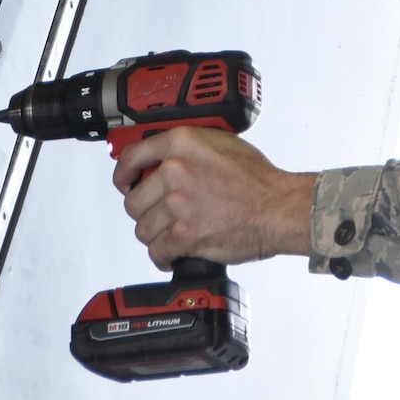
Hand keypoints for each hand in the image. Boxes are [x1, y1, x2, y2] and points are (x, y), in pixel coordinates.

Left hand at [113, 127, 316, 268]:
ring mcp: (179, 204)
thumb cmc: (257, 179)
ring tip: (170, 235)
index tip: (124, 183)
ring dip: (154, 236)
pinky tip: (173, 254)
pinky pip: (157, 251)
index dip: (122, 175)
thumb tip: (167, 158)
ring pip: (143, 228)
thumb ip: (190, 148)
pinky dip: (163, 257)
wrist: (277, 207)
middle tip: (158, 216)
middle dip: (145, 212)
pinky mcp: (185, 234)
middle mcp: (175, 170)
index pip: (131, 156)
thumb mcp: (222, 144)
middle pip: (134, 200)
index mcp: (182, 143)